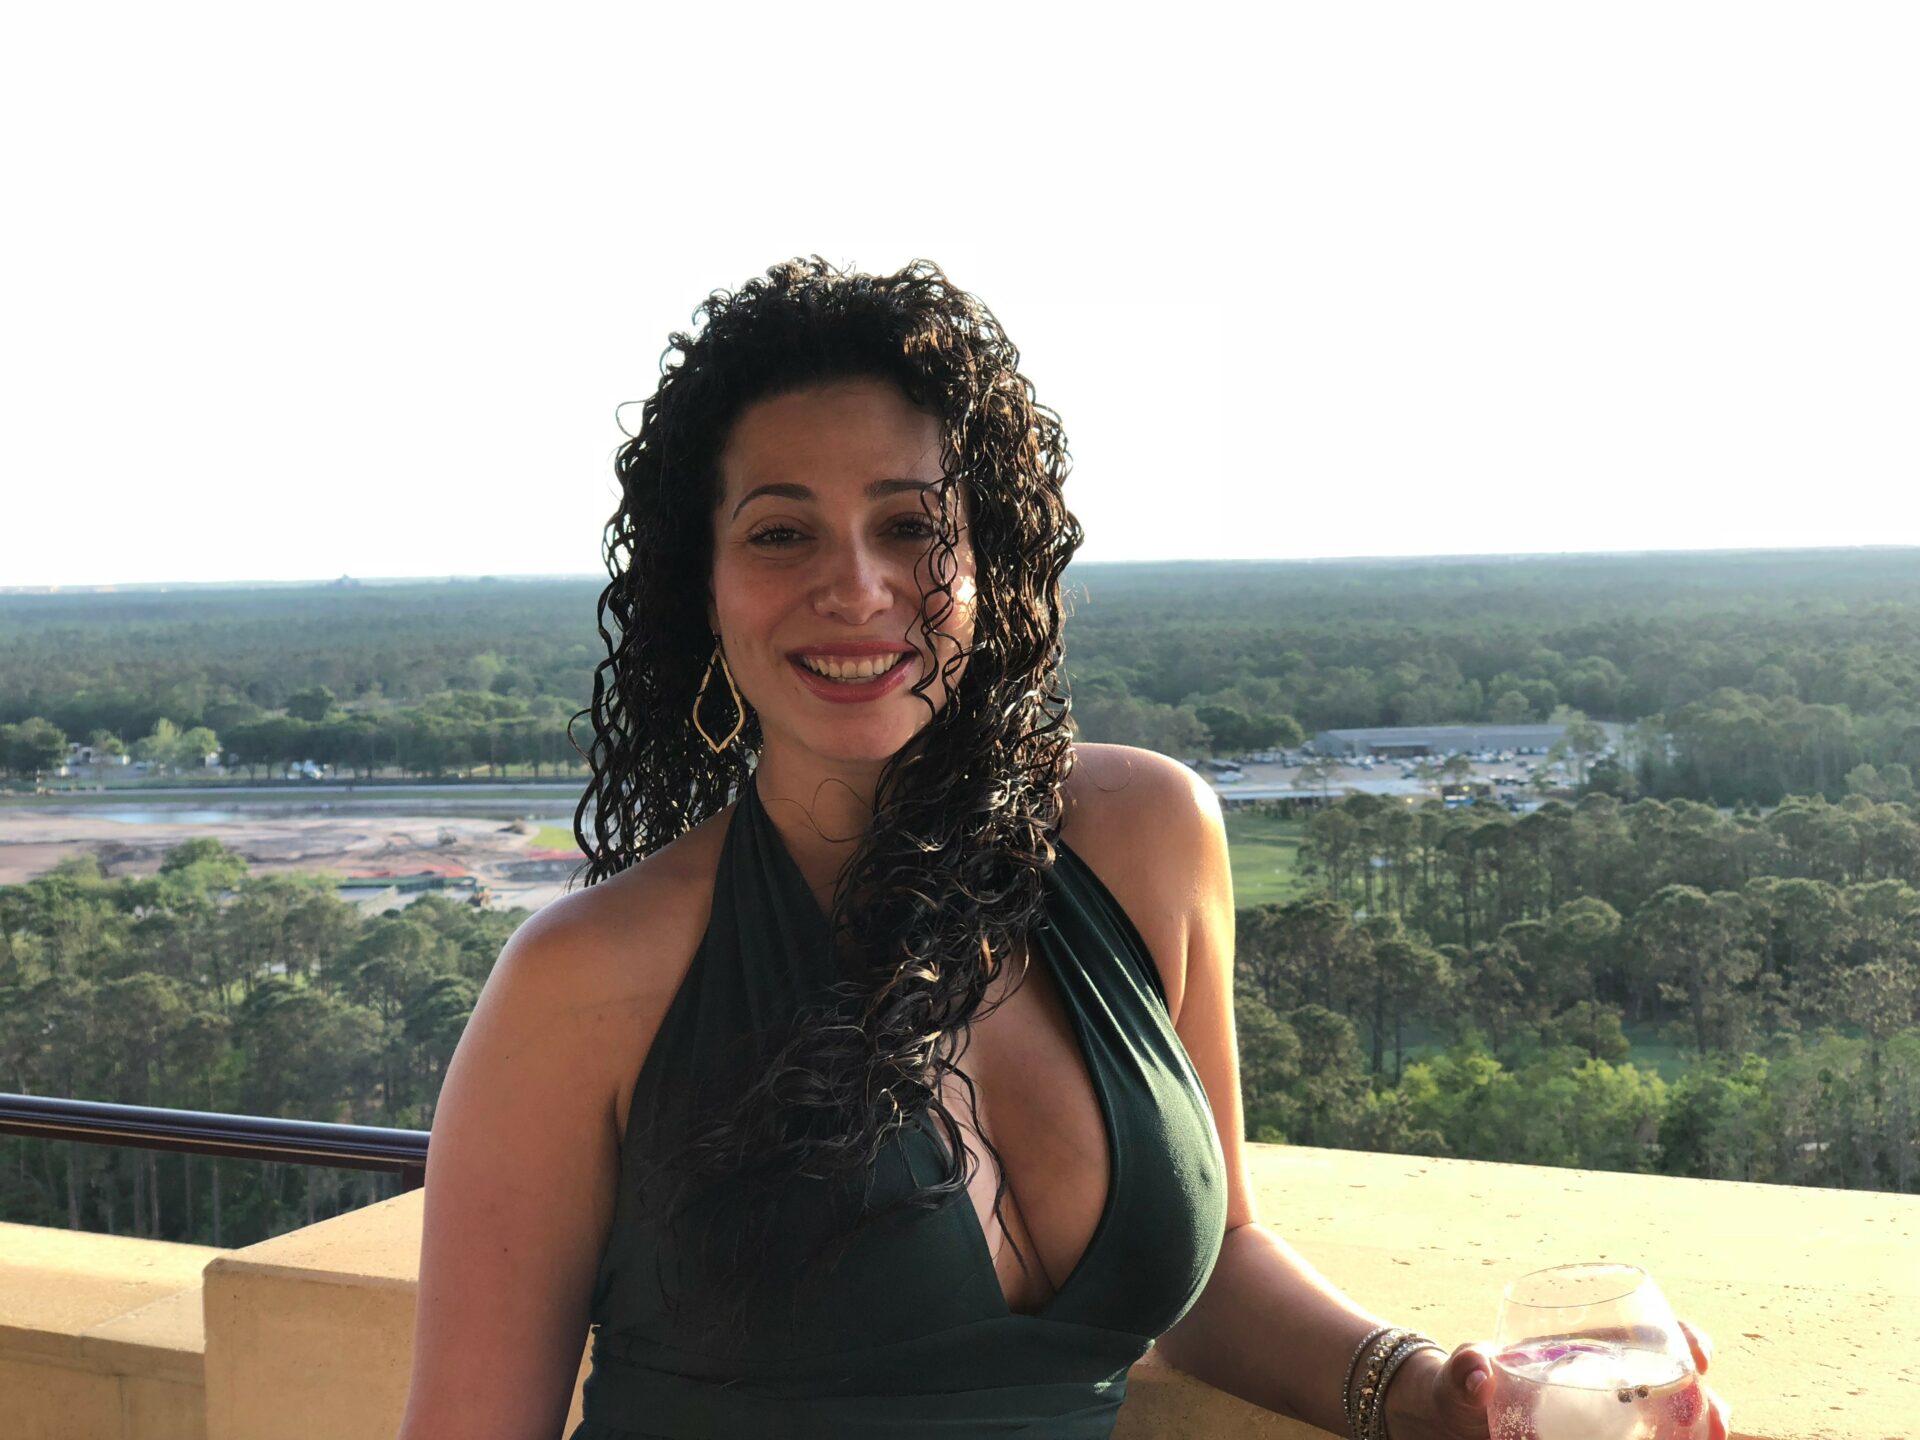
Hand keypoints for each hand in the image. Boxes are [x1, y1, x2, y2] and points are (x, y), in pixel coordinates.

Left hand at [1383, 1320, 1731, 1438]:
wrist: (1449, 1428)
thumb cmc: (1458, 1390)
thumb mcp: (1457, 1379)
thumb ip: (1463, 1373)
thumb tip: (1476, 1370)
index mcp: (1580, 1350)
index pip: (1645, 1333)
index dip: (1682, 1338)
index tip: (1697, 1355)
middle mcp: (1605, 1385)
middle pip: (1672, 1385)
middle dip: (1707, 1401)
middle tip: (1716, 1421)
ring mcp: (1606, 1423)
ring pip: (1669, 1424)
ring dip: (1698, 1431)